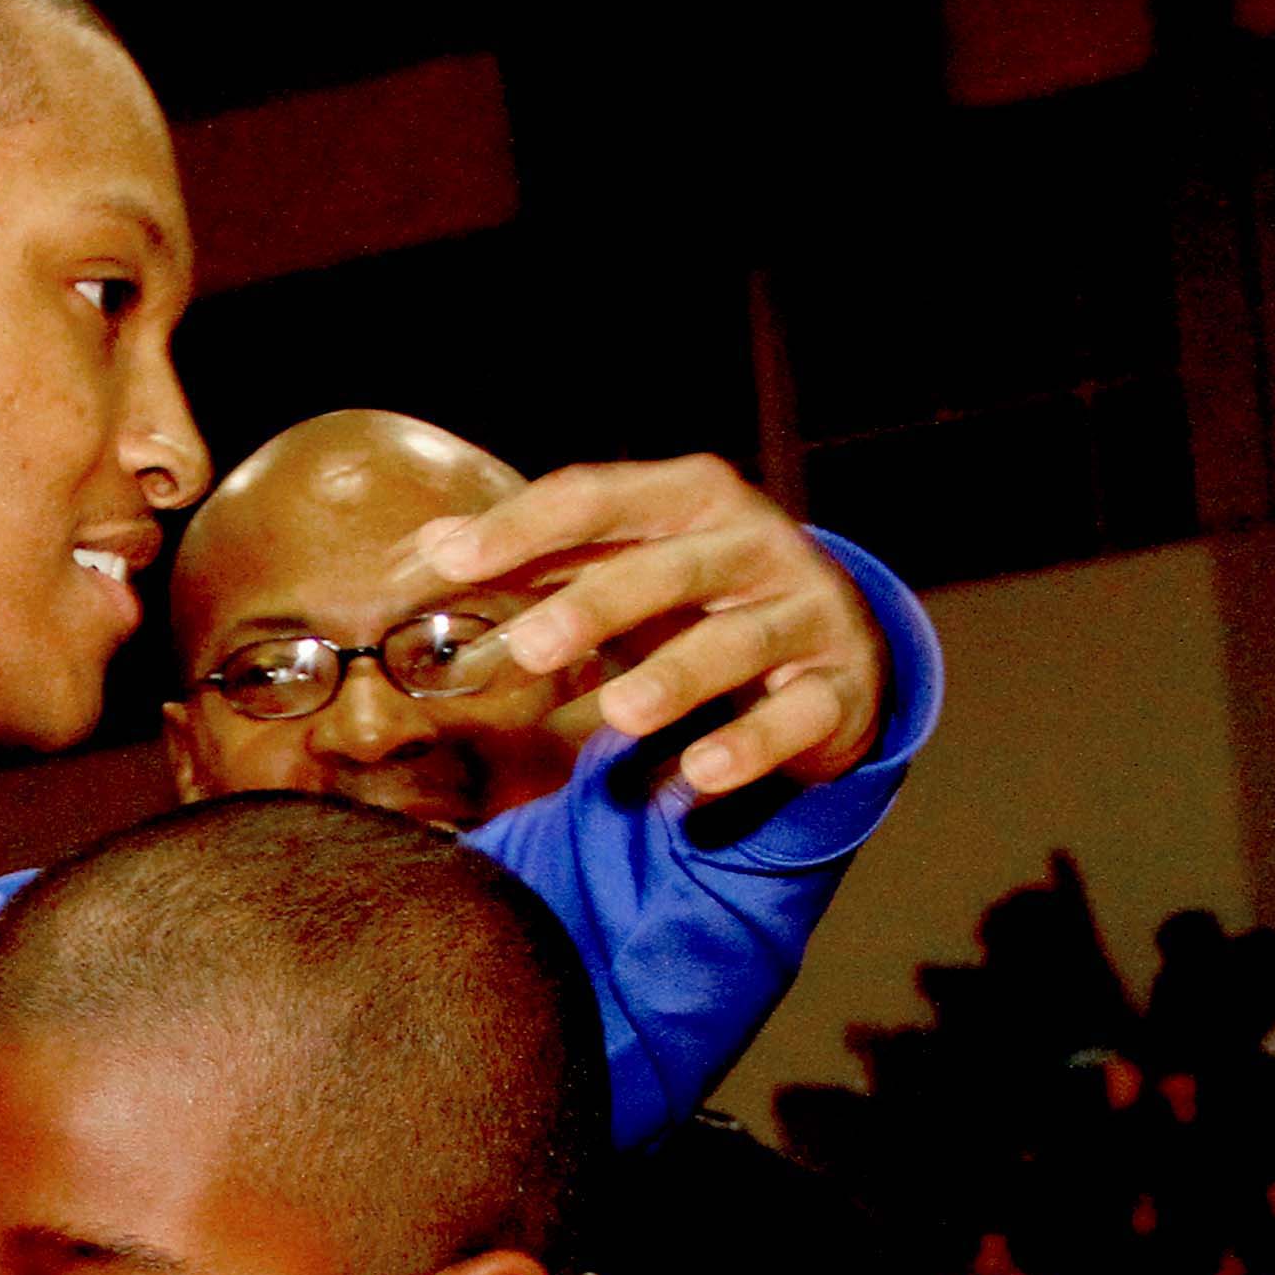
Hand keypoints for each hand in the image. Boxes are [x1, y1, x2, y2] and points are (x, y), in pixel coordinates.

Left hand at [410, 454, 885, 798]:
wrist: (840, 641)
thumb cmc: (704, 596)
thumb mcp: (628, 562)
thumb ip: (542, 555)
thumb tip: (434, 545)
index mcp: (692, 499)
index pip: (599, 500)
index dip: (524, 526)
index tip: (450, 561)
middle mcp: (757, 545)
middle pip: (673, 569)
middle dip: (600, 606)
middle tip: (529, 648)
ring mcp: (805, 614)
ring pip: (740, 642)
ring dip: (676, 678)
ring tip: (619, 712)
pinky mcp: (838, 688)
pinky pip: (796, 718)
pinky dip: (749, 746)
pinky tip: (699, 775)